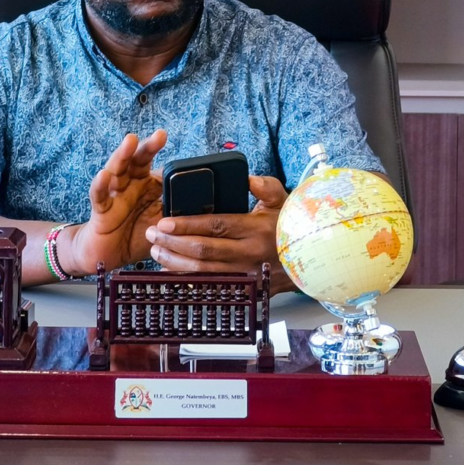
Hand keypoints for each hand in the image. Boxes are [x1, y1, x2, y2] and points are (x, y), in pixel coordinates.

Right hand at [62, 130, 165, 276]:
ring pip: (117, 170)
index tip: (165, 136)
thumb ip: (179, 211)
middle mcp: (130, 184)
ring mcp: (115, 194)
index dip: (156, 147)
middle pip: (137, 160)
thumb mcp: (164, 222)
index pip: (151, 161)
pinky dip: (101, 186)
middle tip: (160, 135)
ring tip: (131, 141)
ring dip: (123, 155)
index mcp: (145, 183)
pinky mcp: (101, 210)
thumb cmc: (138, 234)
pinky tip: (104, 176)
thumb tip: (208, 204)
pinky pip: (100, 196)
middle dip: (147, 147)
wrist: (110, 255)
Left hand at [146, 174, 294, 293]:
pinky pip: (209, 284)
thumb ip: (265, 186)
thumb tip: (248, 178)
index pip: (215, 226)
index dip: (187, 224)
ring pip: (203, 271)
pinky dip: (187, 278)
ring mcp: (244, 273)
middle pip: (203, 250)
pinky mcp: (242, 286)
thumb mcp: (282, 199)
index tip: (165, 221)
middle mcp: (248, 253)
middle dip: (173, 242)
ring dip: (175, 261)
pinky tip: (171, 269)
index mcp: (255, 228)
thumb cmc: (290, 225)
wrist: (311, 258)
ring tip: (155, 250)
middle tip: (152, 234)